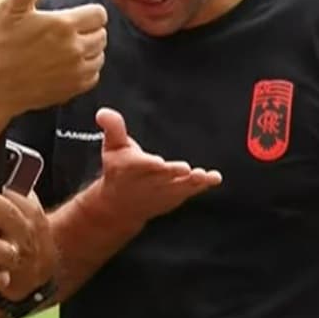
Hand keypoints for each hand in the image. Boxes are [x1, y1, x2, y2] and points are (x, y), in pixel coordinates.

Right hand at [0, 0, 106, 113]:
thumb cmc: (1, 44)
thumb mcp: (12, 8)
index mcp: (64, 24)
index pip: (99, 14)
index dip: (87, 13)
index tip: (71, 17)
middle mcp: (75, 48)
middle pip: (102, 34)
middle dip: (89, 30)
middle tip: (66, 32)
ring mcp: (76, 70)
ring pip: (100, 54)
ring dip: (89, 50)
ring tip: (66, 48)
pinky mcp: (74, 88)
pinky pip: (94, 75)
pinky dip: (85, 70)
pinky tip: (66, 65)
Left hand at [0, 185, 56, 300]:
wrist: (43, 264)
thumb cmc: (23, 229)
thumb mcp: (24, 206)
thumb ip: (6, 192)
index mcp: (29, 212)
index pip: (12, 194)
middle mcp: (23, 234)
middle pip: (9, 215)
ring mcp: (14, 258)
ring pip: (2, 251)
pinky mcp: (6, 279)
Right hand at [82, 107, 222, 230]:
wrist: (119, 206)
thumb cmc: (118, 171)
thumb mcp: (112, 147)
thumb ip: (113, 128)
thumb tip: (103, 112)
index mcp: (131, 168)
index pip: (140, 166)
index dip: (149, 165)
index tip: (158, 163)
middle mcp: (148, 182)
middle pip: (162, 177)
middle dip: (173, 173)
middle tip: (185, 169)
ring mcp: (163, 192)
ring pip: (179, 186)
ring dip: (191, 182)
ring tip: (202, 176)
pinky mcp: (175, 197)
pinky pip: (190, 191)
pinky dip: (202, 186)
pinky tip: (215, 178)